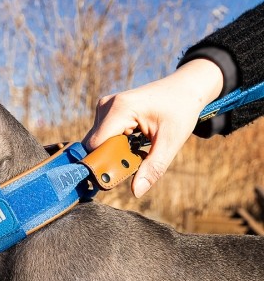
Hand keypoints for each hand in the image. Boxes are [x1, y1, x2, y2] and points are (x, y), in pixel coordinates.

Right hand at [83, 59, 223, 196]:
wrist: (185, 88)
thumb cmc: (180, 111)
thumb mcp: (171, 142)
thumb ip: (153, 168)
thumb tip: (136, 192)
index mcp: (120, 109)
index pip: (96, 145)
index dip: (101, 165)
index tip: (112, 180)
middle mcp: (106, 105)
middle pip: (94, 145)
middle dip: (109, 160)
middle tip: (133, 166)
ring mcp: (104, 107)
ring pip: (96, 142)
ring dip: (113, 153)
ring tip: (137, 151)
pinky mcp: (106, 111)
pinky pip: (102, 136)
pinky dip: (114, 146)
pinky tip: (134, 143)